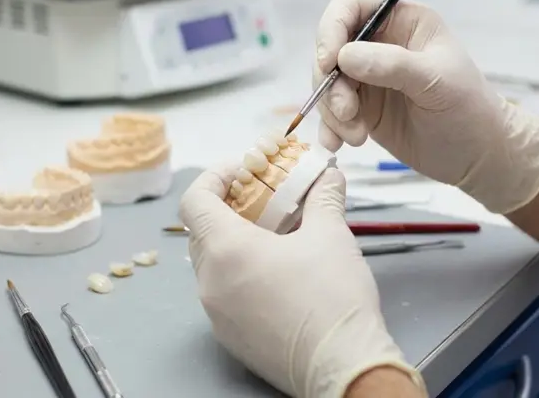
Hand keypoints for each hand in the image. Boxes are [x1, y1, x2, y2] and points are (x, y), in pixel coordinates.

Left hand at [180, 165, 424, 397]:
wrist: (344, 367)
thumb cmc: (333, 298)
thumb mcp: (332, 236)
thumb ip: (323, 198)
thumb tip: (329, 175)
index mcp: (227, 250)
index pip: (194, 201)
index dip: (214, 178)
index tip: (244, 171)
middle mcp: (211, 282)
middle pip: (201, 231)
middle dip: (228, 209)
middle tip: (264, 199)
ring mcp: (217, 314)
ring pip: (212, 265)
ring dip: (234, 243)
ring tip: (275, 236)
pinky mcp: (230, 338)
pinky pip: (223, 295)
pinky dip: (240, 275)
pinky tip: (277, 274)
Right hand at [314, 0, 538, 213]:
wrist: (477, 154)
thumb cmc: (469, 107)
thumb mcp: (436, 80)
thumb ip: (392, 65)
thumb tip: (344, 56)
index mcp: (402, 21)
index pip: (351, 5)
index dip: (332, 27)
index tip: (329, 61)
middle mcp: (379, 44)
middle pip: (330, 46)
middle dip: (330, 80)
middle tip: (346, 111)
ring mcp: (367, 77)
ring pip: (327, 82)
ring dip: (332, 110)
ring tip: (355, 135)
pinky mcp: (362, 109)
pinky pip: (330, 112)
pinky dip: (329, 128)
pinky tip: (339, 144)